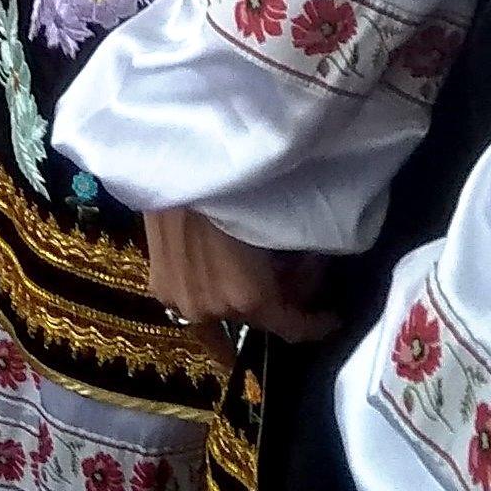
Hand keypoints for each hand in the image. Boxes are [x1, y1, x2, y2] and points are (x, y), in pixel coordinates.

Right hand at [144, 205, 339, 344]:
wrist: (178, 162)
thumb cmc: (234, 187)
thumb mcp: (277, 228)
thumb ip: (291, 264)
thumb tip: (304, 271)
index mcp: (248, 299)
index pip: (292, 328)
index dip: (315, 324)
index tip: (330, 318)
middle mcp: (213, 311)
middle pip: (257, 319)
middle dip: (278, 300)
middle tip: (294, 274)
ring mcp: (181, 302)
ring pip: (223, 315)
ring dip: (242, 300)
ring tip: (255, 269)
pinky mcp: (160, 287)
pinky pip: (194, 302)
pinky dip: (211, 293)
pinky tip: (220, 272)